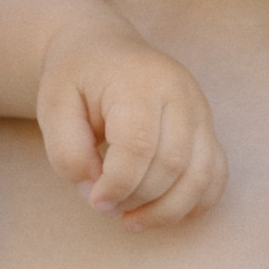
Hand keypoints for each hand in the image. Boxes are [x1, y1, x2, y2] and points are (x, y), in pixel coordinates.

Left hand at [36, 15, 225, 228]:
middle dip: (137, 198)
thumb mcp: (53, 107)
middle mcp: (179, 94)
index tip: (94, 200)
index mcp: (139, 82)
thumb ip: (68, 152)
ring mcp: (199, 111)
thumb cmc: (75, 79)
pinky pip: (215, 176)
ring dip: (167, 211)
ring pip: (201, 176)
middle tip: (106, 205)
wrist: (102, 48)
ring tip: (132, 221)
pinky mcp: (207, 129)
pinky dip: (194, 204)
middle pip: (172, 165)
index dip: (117, 184)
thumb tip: (96, 193)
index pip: (139, 146)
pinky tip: (162, 212)